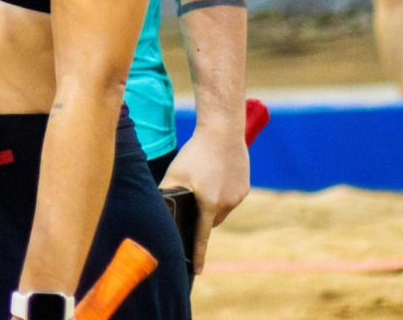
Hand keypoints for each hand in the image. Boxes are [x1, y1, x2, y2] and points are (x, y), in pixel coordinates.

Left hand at [159, 129, 249, 274]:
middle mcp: (227, 204)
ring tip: (202, 184)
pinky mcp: (244, 187)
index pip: (202, 237)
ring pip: (221, 210)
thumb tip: (157, 211)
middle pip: (210, 222)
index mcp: (209, 204)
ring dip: (211, 205)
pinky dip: (220, 193)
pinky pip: (230, 198)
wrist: (222, 132)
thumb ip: (167, 195)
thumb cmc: (195, 153)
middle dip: (200, 219)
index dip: (199, 254)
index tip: (198, 271)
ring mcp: (238, 196)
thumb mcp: (174, 174)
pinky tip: (213, 178)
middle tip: (191, 203)